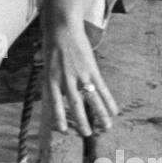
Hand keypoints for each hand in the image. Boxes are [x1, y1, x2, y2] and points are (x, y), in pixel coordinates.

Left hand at [45, 20, 118, 136]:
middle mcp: (65, 79)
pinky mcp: (92, 69)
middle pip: (75, 104)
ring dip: (99, 114)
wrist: (62, 28)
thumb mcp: (46, 66)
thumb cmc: (52, 47)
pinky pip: (102, 88)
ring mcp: (80, 74)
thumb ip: (51, 82)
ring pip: (91, 99)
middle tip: (87, 134)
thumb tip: (52, 98)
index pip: (55, 103)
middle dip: (82, 121)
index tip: (64, 130)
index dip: (59, 117)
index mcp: (51, 79)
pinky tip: (114, 111)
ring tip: (106, 127)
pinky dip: (108, 100)